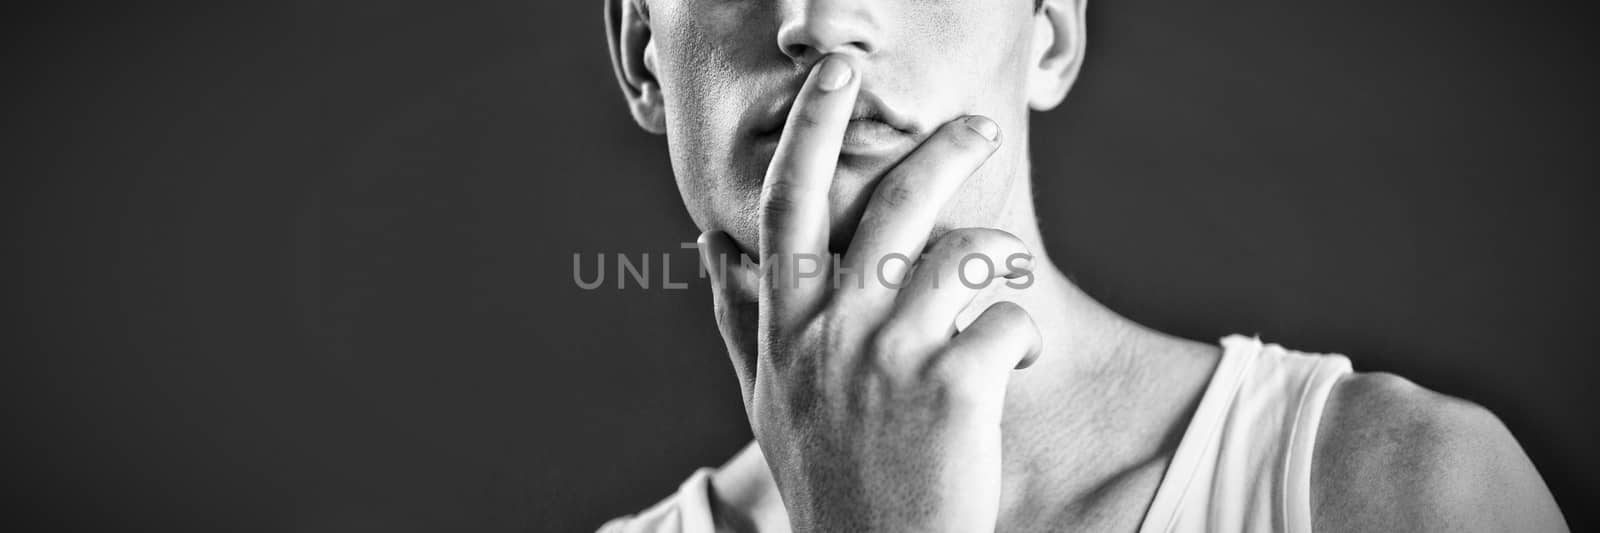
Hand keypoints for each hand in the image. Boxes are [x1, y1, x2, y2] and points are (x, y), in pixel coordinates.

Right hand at [696, 54, 1041, 531]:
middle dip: (943, 151)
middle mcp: (833, 331)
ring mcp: (892, 358)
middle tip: (980, 129)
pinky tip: (1017, 361)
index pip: (788, 203)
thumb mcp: (763, 401)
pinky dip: (1024, 333)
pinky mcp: (954, 390)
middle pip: (893, 205)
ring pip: (963, 252)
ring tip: (1008, 271)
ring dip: (1000, 252)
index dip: (812, 128)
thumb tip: (709, 246)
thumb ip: (736, 320)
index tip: (837, 76)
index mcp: (785, 327)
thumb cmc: (824, 482)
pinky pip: (1008, 320)